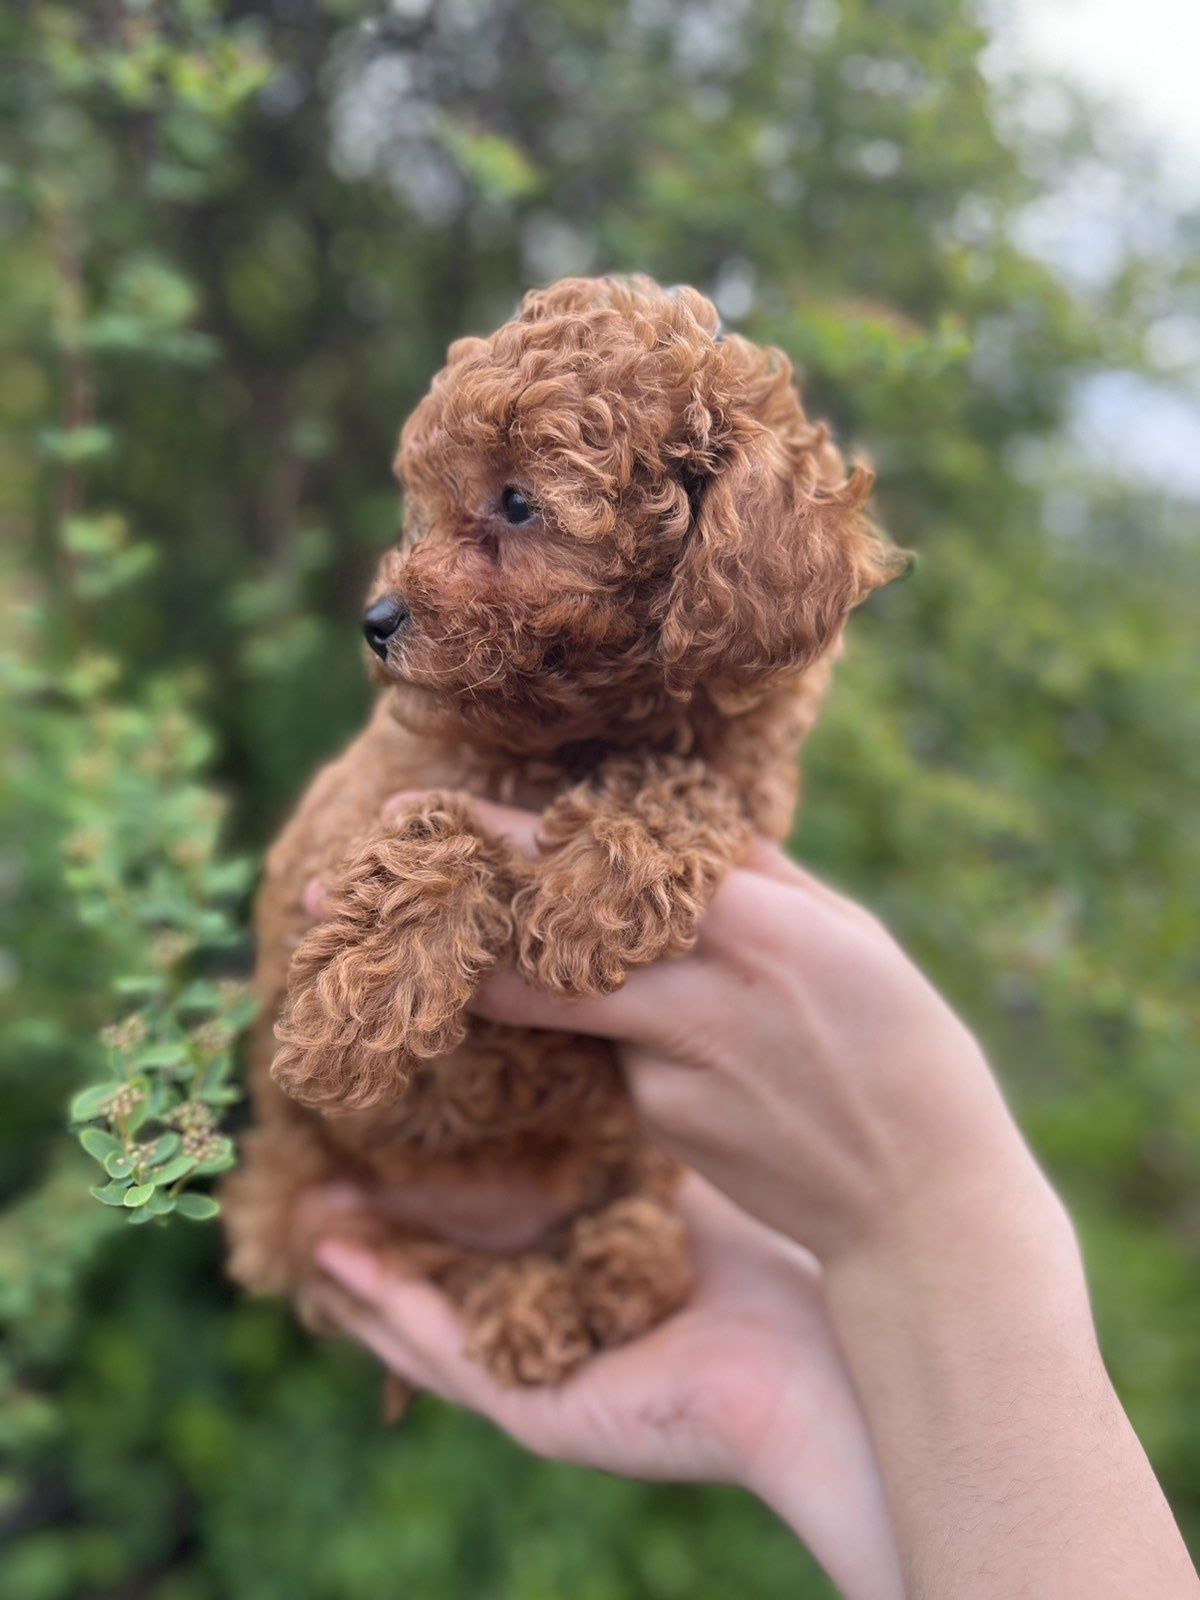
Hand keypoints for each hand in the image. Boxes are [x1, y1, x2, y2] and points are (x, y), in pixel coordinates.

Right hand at [309, 1174, 902, 1599]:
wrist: (817, 1366)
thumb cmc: (767, 1270)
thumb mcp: (673, 1183)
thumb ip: (629, 1138)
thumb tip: (601, 1045)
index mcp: (583, 1280)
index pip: (491, 1235)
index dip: (436, 1190)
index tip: (388, 1128)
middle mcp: (551, 1327)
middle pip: (446, 1276)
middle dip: (384, 1226)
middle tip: (319, 1169)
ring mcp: (541, 1373)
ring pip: (427, 1318)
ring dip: (364, 1269)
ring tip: (304, 1214)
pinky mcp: (540, 1412)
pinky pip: (446, 1358)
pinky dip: (388, 1309)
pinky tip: (339, 1265)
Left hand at [435, 798, 1052, 1265]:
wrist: (924, 1205)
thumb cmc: (903, 1048)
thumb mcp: (851, 935)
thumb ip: (755, 877)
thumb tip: (669, 822)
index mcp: (757, 924)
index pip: (600, 864)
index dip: (495, 837)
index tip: (409, 810)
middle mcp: (703, 993)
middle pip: (540, 943)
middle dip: (438, 917)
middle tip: (344, 890)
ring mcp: (674, 1068)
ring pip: (571, 1002)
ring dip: (518, 975)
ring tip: (475, 956)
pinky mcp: (663, 1124)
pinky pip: (624, 1058)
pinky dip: (633, 1040)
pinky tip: (709, 1063)